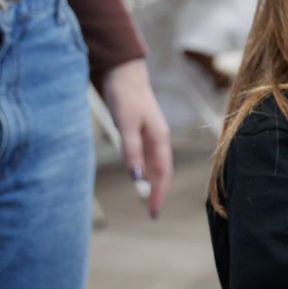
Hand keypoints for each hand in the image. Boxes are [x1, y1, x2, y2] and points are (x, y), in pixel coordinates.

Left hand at [100, 59, 171, 217]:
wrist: (124, 75)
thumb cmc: (126, 97)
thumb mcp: (126, 125)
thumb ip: (132, 152)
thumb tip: (137, 179)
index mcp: (160, 139)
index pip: (163, 173)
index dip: (158, 193)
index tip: (153, 213)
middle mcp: (159, 140)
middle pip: (162, 172)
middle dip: (158, 193)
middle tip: (152, 214)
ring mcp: (151, 136)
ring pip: (156, 166)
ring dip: (153, 184)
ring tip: (147, 201)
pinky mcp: (142, 133)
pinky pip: (148, 158)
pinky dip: (146, 172)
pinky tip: (141, 178)